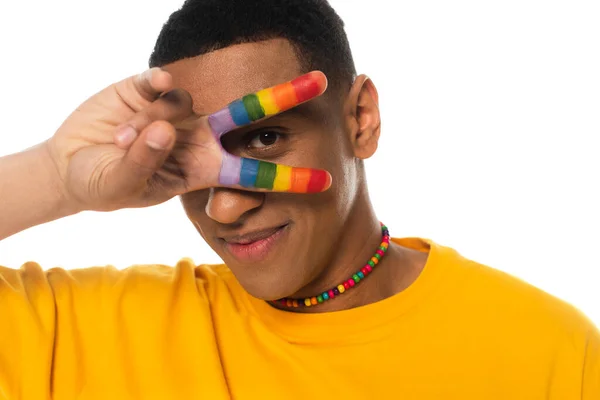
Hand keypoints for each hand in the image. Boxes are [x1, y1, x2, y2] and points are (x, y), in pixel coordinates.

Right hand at [44, 68, 329, 212]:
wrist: (71, 165)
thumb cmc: (105, 185)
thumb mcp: (122, 187)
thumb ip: (143, 163)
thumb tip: (165, 129)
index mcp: (202, 169)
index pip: (252, 174)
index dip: (288, 178)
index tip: (327, 182)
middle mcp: (197, 136)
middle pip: (247, 114)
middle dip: (283, 96)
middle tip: (322, 81)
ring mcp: (175, 110)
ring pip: (186, 99)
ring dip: (153, 121)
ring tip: (121, 141)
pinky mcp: (146, 88)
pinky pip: (159, 81)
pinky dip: (149, 90)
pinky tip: (135, 104)